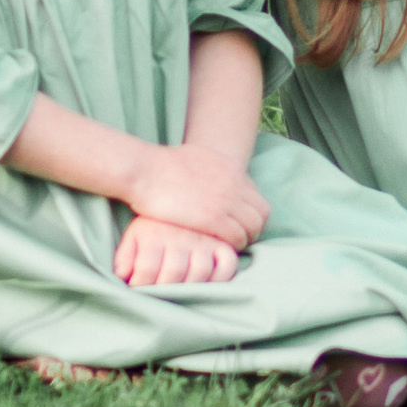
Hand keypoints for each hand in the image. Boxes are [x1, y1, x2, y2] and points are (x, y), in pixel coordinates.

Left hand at [114, 214, 245, 288]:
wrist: (176, 190)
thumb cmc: (153, 224)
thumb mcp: (134, 236)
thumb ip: (125, 257)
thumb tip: (121, 278)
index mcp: (155, 234)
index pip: (146, 269)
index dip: (140, 285)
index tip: (138, 289)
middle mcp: (181, 236)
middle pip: (173, 273)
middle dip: (163, 290)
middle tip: (160, 294)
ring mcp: (204, 238)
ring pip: (200, 271)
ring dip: (189, 287)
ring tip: (181, 289)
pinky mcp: (223, 241)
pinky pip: (228, 264)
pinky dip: (221, 277)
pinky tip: (207, 281)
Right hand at [126, 142, 268, 250]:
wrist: (145, 170)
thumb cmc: (160, 166)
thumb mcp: (195, 158)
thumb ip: (210, 169)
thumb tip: (209, 175)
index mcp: (231, 167)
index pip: (257, 197)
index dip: (251, 214)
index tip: (240, 224)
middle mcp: (234, 183)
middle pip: (261, 213)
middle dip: (253, 228)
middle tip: (240, 238)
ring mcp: (226, 200)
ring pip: (253, 227)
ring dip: (245, 239)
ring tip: (230, 246)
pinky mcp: (214, 218)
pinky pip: (237, 237)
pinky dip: (233, 246)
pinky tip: (221, 249)